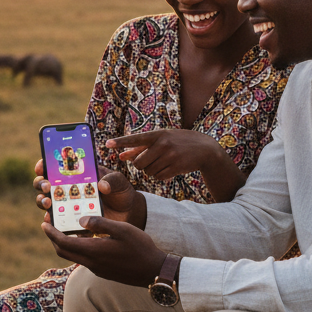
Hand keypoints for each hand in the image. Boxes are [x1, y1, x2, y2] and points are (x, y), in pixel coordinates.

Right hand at [34, 159, 146, 228]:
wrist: (128, 213)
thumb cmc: (120, 191)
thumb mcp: (118, 181)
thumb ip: (112, 180)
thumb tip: (102, 186)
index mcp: (76, 173)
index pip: (54, 166)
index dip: (44, 164)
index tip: (41, 166)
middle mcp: (67, 188)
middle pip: (44, 184)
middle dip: (41, 183)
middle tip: (47, 186)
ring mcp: (67, 204)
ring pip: (45, 201)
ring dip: (42, 201)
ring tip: (48, 203)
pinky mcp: (70, 220)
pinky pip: (55, 221)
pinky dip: (50, 221)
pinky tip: (51, 220)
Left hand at [42, 214, 165, 286]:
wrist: (153, 272)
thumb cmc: (140, 248)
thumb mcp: (122, 229)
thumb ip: (100, 223)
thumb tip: (80, 220)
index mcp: (94, 251)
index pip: (64, 243)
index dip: (51, 233)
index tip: (44, 223)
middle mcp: (91, 262)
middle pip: (63, 252)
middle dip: (53, 239)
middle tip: (50, 225)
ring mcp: (97, 268)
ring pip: (72, 256)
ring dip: (64, 244)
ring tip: (64, 229)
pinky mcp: (103, 271)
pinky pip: (83, 259)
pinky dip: (76, 248)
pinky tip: (83, 238)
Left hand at [108, 129, 224, 180]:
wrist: (205, 149)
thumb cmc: (178, 142)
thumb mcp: (161, 140)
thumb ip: (141, 148)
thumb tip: (121, 156)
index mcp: (157, 134)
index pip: (135, 139)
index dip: (120, 142)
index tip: (107, 144)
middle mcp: (163, 144)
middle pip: (139, 163)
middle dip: (141, 165)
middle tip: (150, 161)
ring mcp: (170, 156)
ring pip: (148, 171)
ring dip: (152, 171)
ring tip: (163, 162)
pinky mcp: (176, 167)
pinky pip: (158, 177)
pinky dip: (160, 175)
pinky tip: (169, 168)